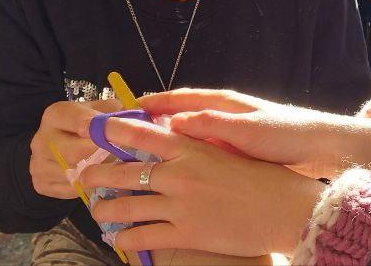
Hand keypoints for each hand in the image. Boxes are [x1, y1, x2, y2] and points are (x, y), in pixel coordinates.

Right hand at [29, 99, 119, 198]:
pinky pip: (70, 190)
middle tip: (125, 157)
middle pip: (74, 152)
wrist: (64, 147)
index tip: (113, 133)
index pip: (74, 119)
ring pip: (73, 174)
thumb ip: (117, 112)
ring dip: (98, 174)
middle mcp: (41, 138)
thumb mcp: (101, 111)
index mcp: (56, 115)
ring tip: (116, 169)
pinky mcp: (41, 184)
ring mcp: (38, 163)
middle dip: (102, 155)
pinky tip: (100, 180)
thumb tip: (136, 116)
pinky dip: (89, 187)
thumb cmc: (89, 126)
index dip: (96, 127)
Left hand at [78, 116, 325, 257]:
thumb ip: (196, 146)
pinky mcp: (186, 234)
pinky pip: (142, 236)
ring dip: (103, 209)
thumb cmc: (263, 178)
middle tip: (85, 176)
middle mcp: (179, 174)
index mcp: (190, 148)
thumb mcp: (227, 151)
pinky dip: (123, 238)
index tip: (94, 131)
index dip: (111, 131)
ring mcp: (179, 206)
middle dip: (97, 175)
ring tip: (96, 210)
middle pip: (122, 172)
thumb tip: (172, 137)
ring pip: (124, 207)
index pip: (140, 134)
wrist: (285, 208)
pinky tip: (118, 238)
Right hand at [139, 89, 370, 185]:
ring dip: (168, 143)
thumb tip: (171, 122)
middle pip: (180, 116)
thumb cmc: (288, 133)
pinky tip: (176, 173)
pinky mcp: (238, 151)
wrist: (322, 148)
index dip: (153, 104)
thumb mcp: (247, 130)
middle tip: (124, 136)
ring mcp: (231, 133)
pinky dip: (187, 158)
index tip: (126, 110)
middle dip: (153, 124)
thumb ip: (211, 124)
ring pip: (190, 136)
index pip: (180, 98)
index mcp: (225, 103)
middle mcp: (224, 114)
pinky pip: (204, 152)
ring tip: (141, 157)